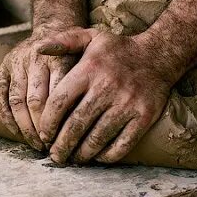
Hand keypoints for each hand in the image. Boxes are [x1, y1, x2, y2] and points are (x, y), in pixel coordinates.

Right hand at [0, 26, 77, 150]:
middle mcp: (35, 58)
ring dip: (25, 127)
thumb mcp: (90, 58)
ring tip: (36, 144)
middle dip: (42, 127)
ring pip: (16, 100)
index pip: (58, 95)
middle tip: (51, 146)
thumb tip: (89, 114)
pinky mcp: (3, 67)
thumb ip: (89, 80)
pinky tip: (16, 133)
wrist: (53, 28)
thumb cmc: (76, 52)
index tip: (65, 138)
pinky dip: (6, 116)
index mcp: (59, 57)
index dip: (60, 120)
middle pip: (36, 100)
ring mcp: (17, 62)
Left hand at [35, 28, 180, 164]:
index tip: (44, 135)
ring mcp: (127, 104)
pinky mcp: (144, 117)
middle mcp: (107, 87)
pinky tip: (98, 157)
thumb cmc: (118, 49)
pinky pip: (122, 144)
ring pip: (97, 138)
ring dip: (82, 154)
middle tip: (55, 156)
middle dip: (62, 145)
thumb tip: (38, 49)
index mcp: (90, 69)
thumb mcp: (90, 36)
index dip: (48, 123)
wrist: (158, 55)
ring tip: (73, 159)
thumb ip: (63, 41)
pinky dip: (108, 155)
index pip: (60, 102)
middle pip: (77, 124)